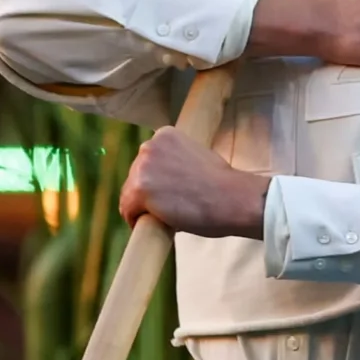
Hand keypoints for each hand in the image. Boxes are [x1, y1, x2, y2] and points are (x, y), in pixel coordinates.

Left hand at [119, 126, 267, 237]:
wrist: (232, 197)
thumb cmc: (222, 183)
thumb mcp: (196, 156)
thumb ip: (176, 161)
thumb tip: (163, 181)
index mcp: (164, 135)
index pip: (148, 161)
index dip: (157, 179)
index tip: (169, 191)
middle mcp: (149, 146)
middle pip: (135, 175)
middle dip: (147, 192)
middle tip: (169, 206)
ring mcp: (143, 168)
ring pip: (129, 194)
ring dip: (143, 207)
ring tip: (165, 216)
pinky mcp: (139, 190)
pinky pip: (128, 211)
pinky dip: (137, 220)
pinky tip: (154, 224)